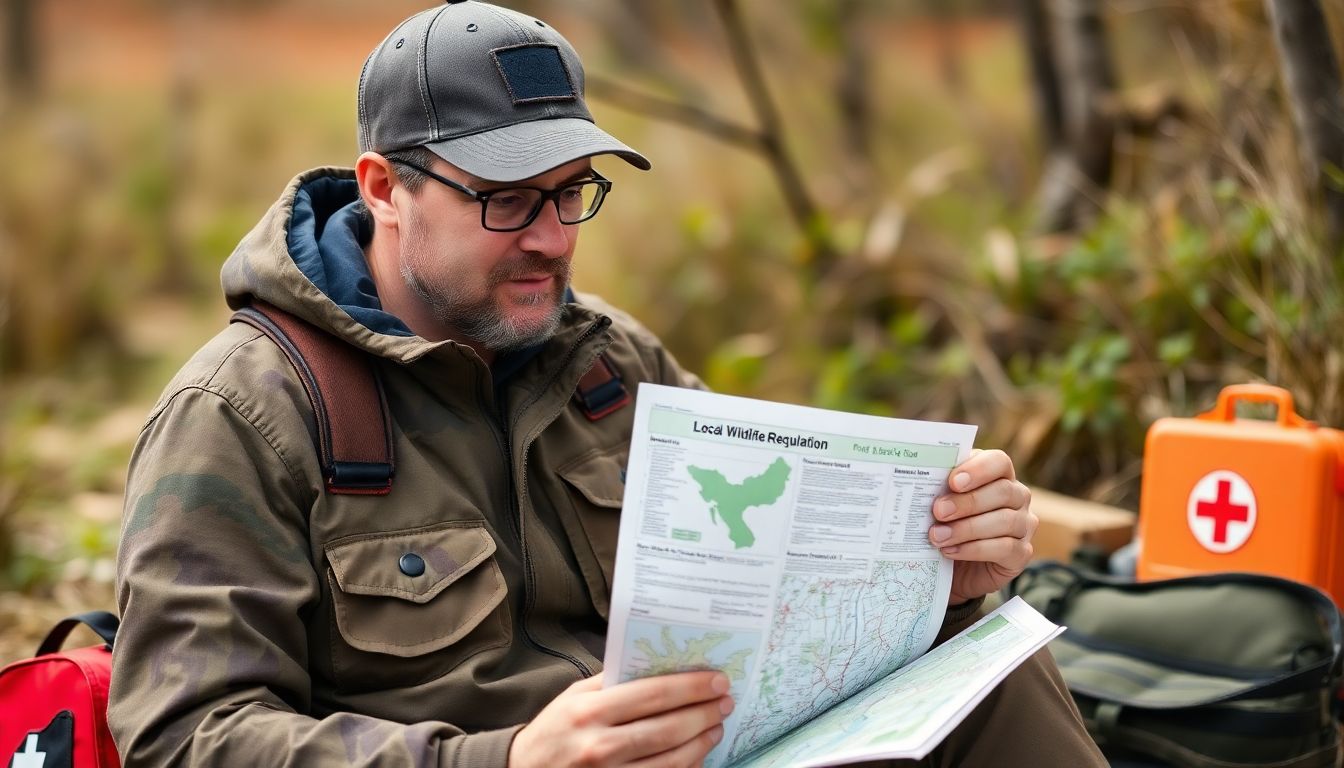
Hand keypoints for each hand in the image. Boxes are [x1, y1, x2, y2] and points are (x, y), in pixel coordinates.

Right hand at [509, 671, 732, 767]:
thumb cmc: (555, 729)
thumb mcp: (576, 697)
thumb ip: (615, 681)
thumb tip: (665, 664)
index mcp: (590, 711)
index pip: (653, 694)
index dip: (691, 687)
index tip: (717, 680)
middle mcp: (599, 746)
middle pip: (668, 729)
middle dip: (704, 714)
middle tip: (725, 702)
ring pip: (671, 761)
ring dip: (702, 742)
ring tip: (716, 726)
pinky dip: (686, 767)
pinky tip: (697, 754)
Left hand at [928, 449, 1036, 605]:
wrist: (954, 567)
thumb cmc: (946, 524)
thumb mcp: (941, 503)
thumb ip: (937, 488)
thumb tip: (920, 478)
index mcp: (998, 475)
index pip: (999, 462)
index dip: (978, 470)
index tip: (953, 482)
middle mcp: (1018, 497)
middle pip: (1002, 492)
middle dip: (967, 502)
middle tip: (938, 511)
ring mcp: (1024, 525)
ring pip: (1004, 521)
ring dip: (966, 529)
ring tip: (937, 536)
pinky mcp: (1022, 553)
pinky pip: (1005, 548)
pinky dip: (974, 549)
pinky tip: (950, 551)